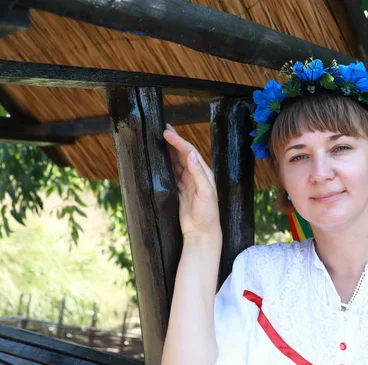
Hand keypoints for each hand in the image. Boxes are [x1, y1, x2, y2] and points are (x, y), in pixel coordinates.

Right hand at [163, 124, 220, 239]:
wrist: (202, 232)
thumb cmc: (208, 213)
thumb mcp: (206, 192)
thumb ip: (198, 173)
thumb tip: (189, 154)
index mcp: (203, 173)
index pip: (189, 152)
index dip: (178, 141)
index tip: (166, 132)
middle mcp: (195, 175)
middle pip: (182, 154)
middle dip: (173, 141)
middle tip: (162, 129)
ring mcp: (187, 183)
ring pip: (176, 163)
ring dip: (169, 152)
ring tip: (159, 141)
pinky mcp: (180, 191)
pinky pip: (171, 175)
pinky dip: (165, 166)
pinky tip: (159, 161)